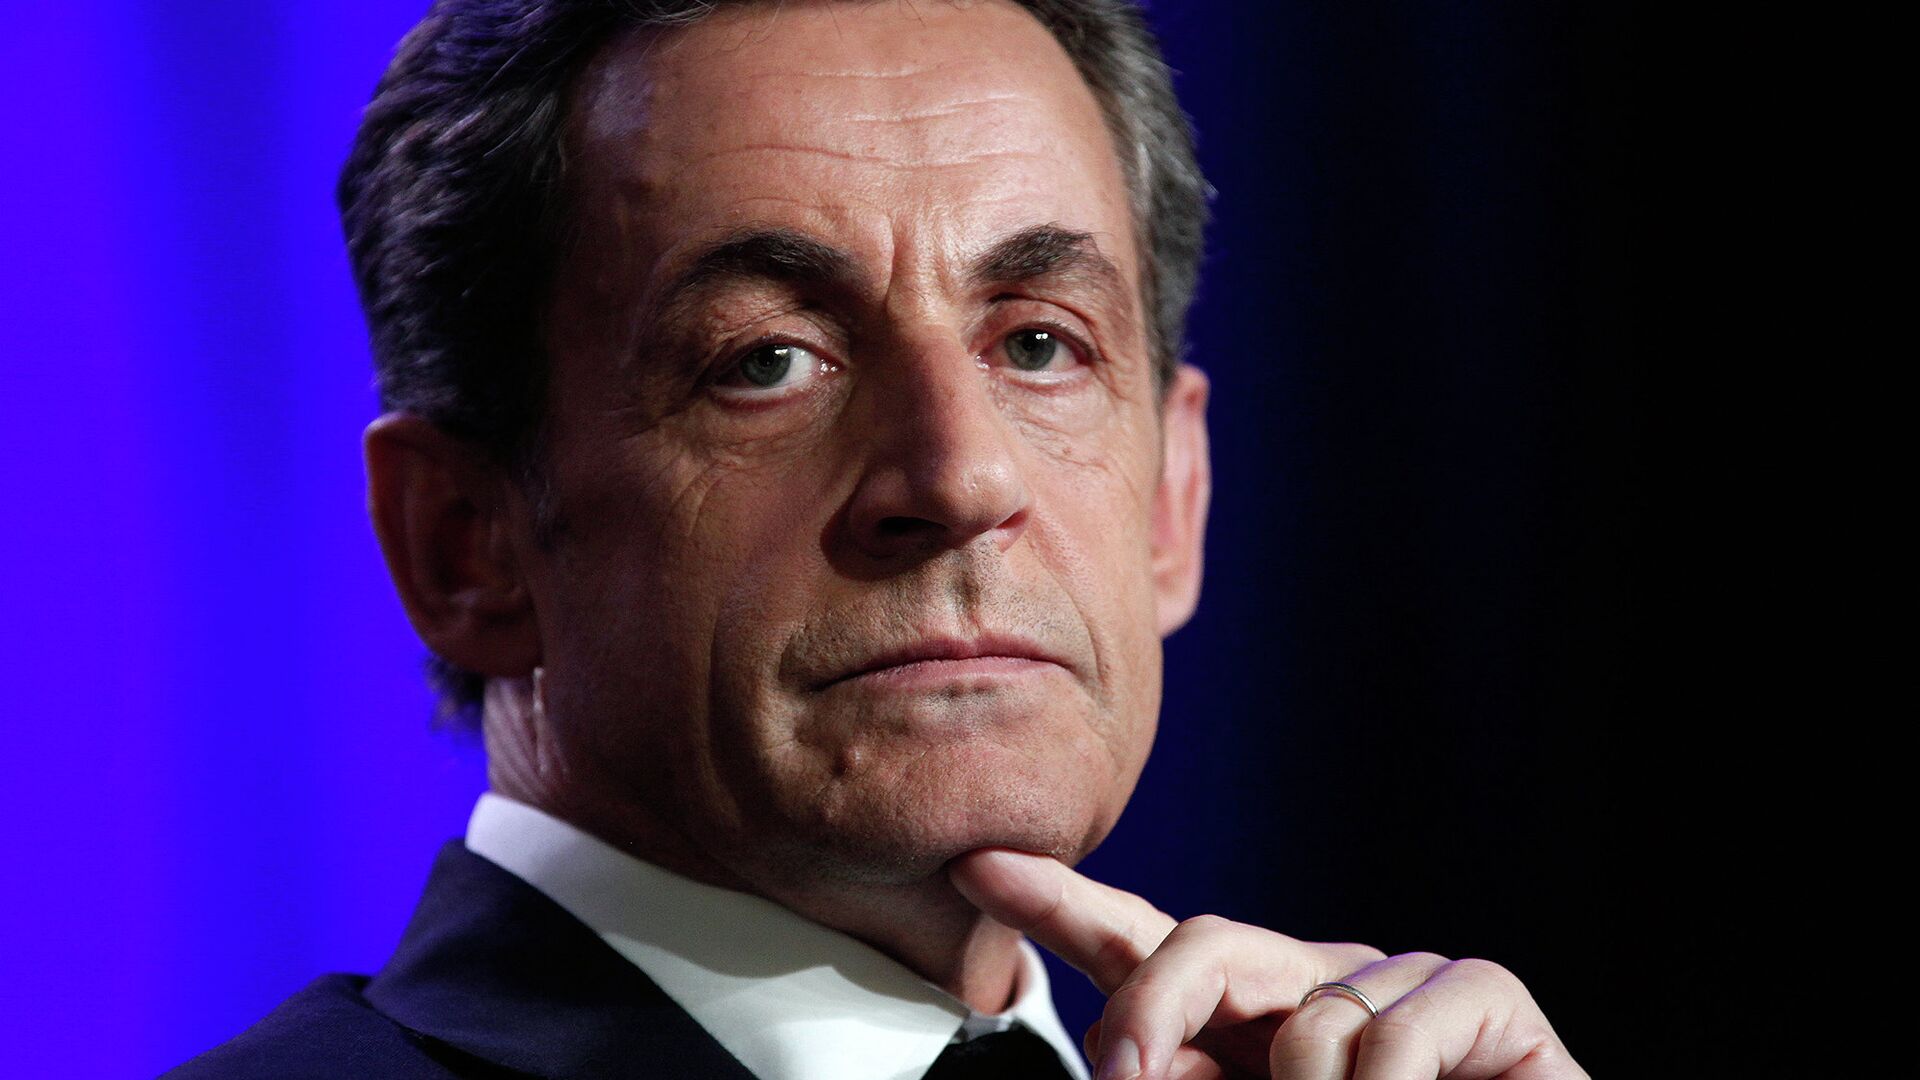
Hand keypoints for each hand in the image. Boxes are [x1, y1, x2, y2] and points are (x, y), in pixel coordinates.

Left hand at [949, 849, 1585, 1079]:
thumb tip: (1118, 1068)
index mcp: (1245, 1024)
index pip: (1142, 947)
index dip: (1061, 904)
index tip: (976, 866)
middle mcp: (1313, 984)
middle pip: (1205, 942)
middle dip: (1151, 1007)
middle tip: (1126, 1079)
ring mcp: (1399, 979)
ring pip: (1308, 1016)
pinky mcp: (1482, 992)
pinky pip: (1397, 1029)